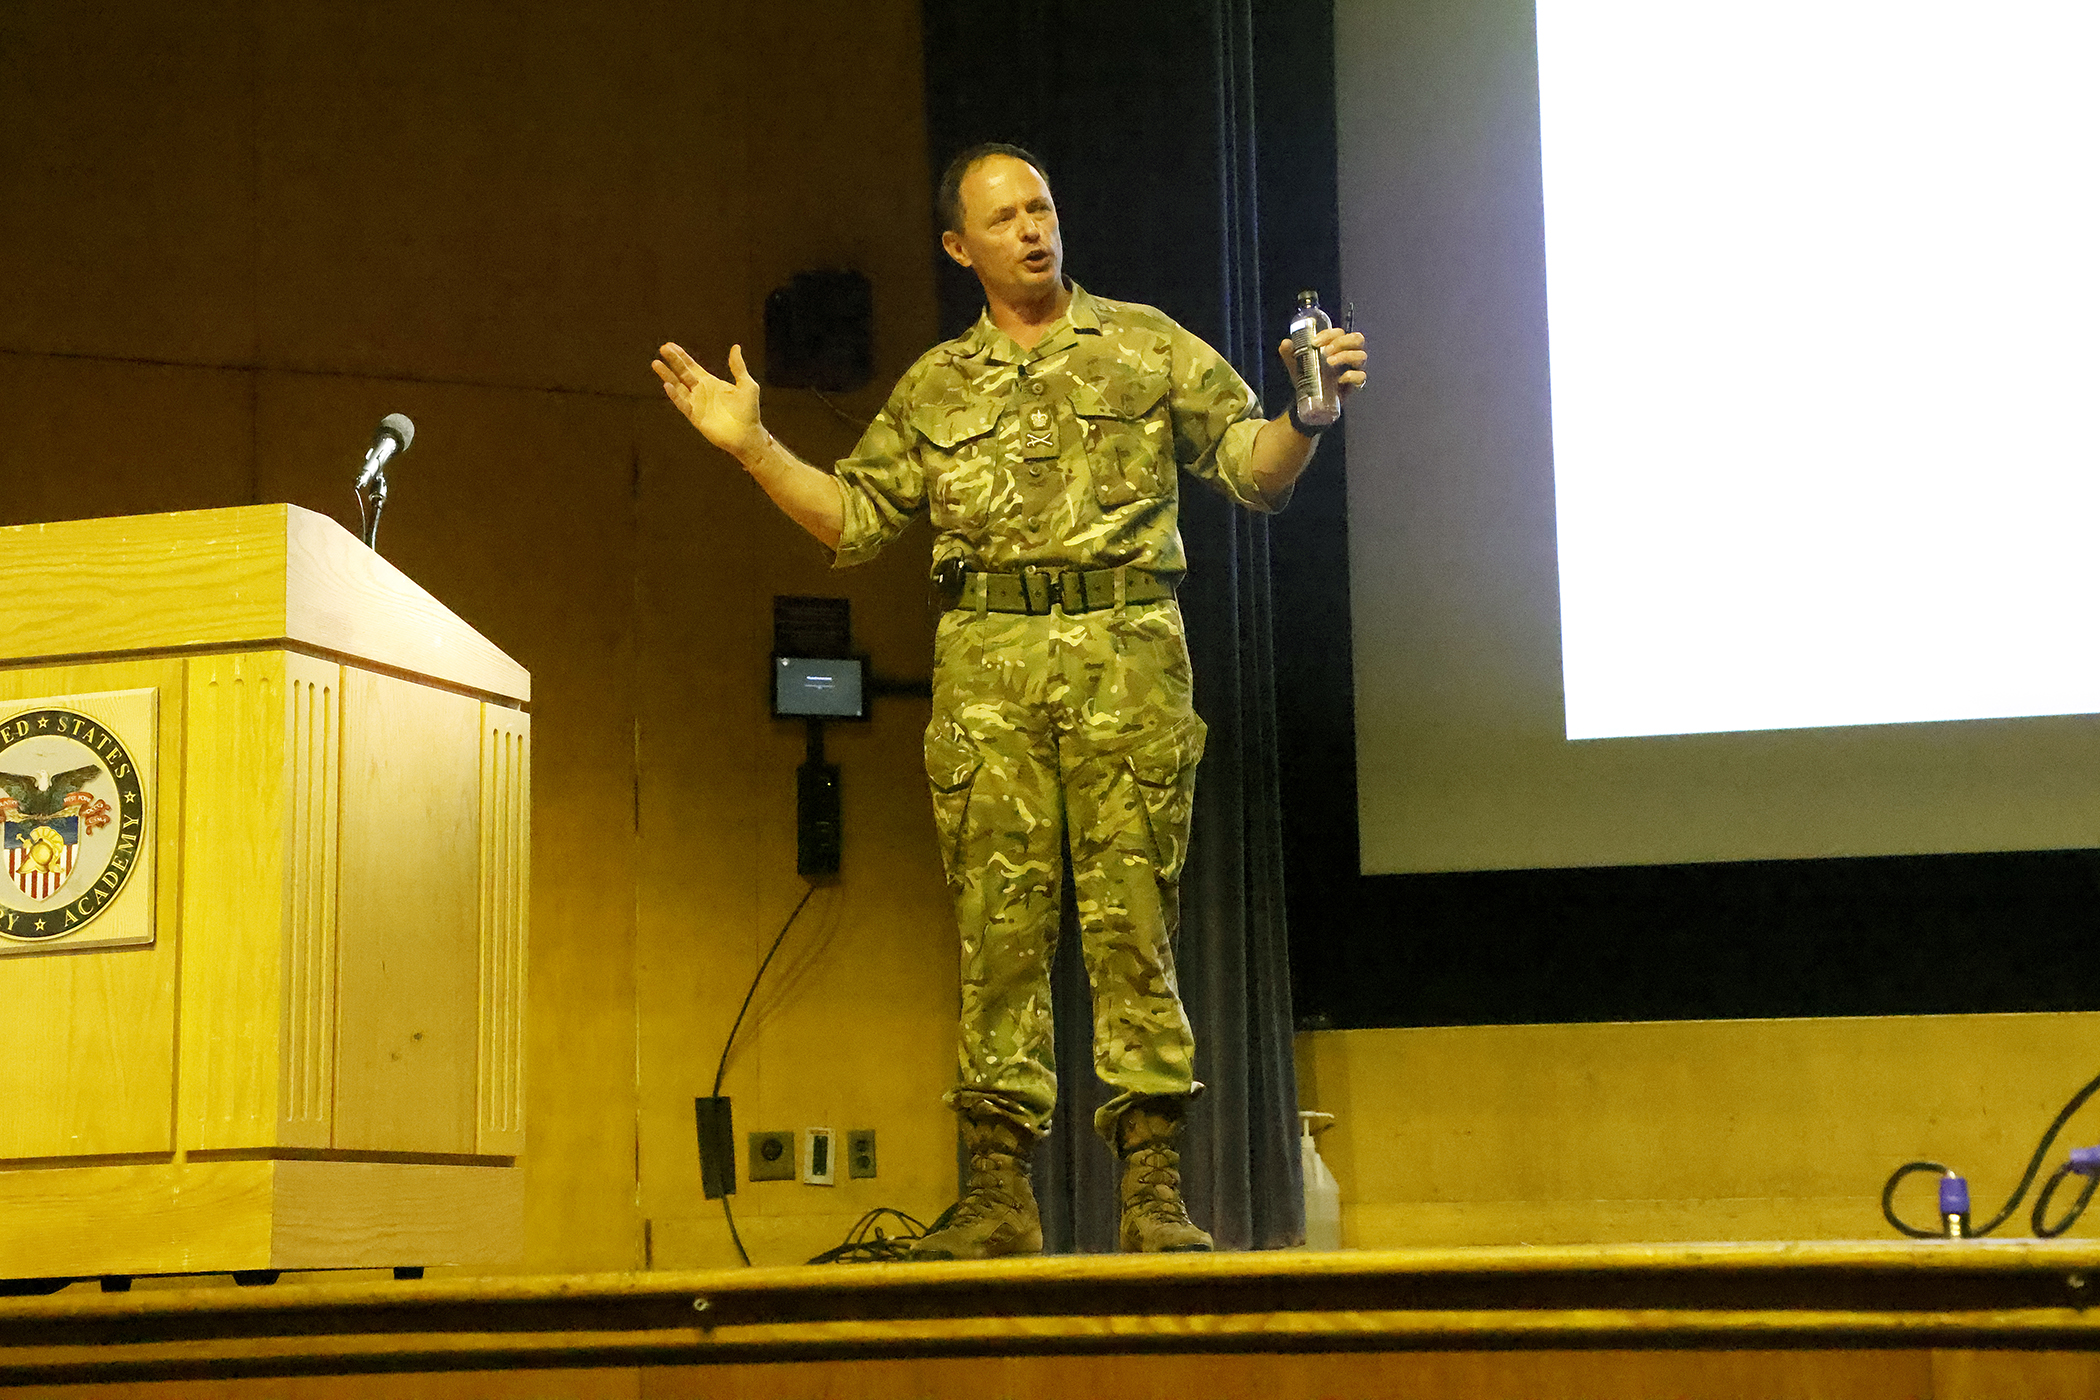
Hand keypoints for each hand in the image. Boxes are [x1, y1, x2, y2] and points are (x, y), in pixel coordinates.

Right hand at [653, 342, 765, 460]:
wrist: (748, 434)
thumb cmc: (749, 411)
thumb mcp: (746, 385)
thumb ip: (738, 367)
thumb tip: (735, 347)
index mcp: (710, 382)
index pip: (692, 366)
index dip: (681, 356)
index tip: (670, 345)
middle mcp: (701, 391)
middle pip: (682, 373)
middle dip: (673, 361)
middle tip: (663, 348)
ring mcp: (696, 404)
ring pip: (677, 386)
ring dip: (667, 375)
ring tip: (656, 363)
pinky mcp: (695, 416)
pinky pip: (682, 404)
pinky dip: (674, 395)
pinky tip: (667, 385)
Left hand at [1275, 327, 1368, 400]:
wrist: (1311, 401)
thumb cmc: (1309, 377)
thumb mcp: (1297, 364)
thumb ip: (1290, 353)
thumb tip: (1286, 343)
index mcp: (1337, 345)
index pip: (1340, 333)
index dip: (1329, 334)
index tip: (1315, 342)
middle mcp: (1349, 354)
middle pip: (1356, 339)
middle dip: (1341, 341)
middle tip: (1326, 350)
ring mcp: (1354, 368)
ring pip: (1361, 356)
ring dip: (1346, 356)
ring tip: (1330, 362)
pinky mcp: (1355, 384)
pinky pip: (1361, 377)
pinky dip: (1352, 376)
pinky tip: (1340, 379)